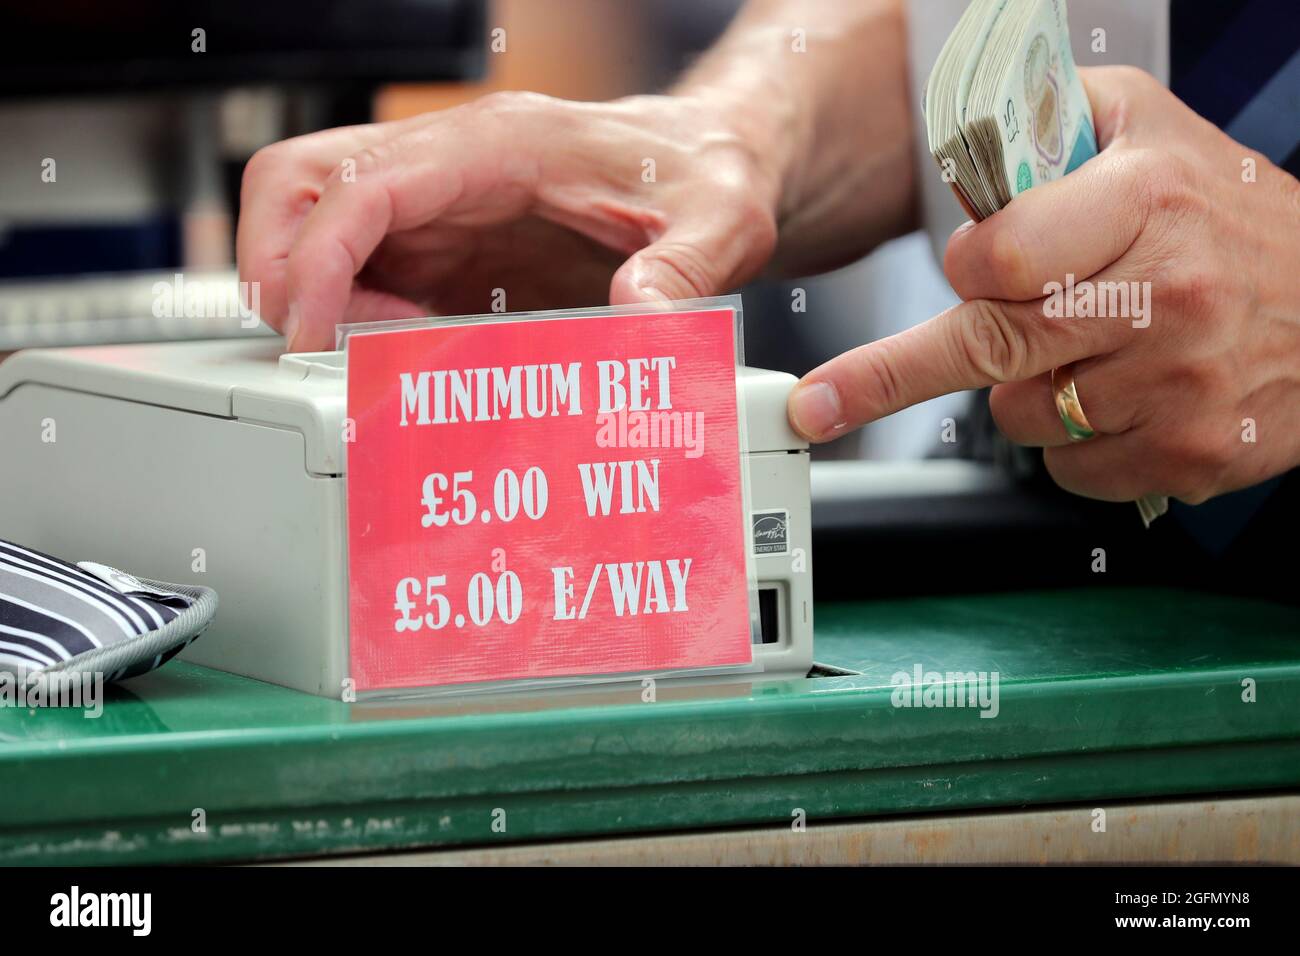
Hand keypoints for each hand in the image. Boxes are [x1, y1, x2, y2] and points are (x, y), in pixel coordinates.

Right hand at [238, 92, 784, 350]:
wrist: (708, 161)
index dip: (315, 257)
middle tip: (320, 347)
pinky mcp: (444, 243)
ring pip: (314, 222)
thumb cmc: (704, 174)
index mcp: (499, 146)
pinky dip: (352, 316)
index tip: (310, 331)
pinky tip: (405, 355)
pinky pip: (359, 268)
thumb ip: (685, 268)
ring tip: (385, 357)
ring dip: (315, 296)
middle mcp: (449, 164)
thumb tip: (640, 318)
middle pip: (299, 184)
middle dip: (278, 265)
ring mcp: (438, 202)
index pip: (361, 183)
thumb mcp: (719, 220)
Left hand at [788, 66, 1299, 504]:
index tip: (964, 269)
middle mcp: (1163, 299)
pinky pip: (1070, 471)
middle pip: (987, 347)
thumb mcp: (1151, 131)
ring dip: (1024, 391)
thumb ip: (1053, 124)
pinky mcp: (1186, 455)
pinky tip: (1123, 398)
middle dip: (884, 378)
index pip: (1000, 258)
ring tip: (1090, 351)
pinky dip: (1074, 443)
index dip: (967, 268)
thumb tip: (961, 153)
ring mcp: (1177, 387)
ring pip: (1020, 415)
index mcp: (1146, 205)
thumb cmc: (1231, 217)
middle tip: (818, 403)